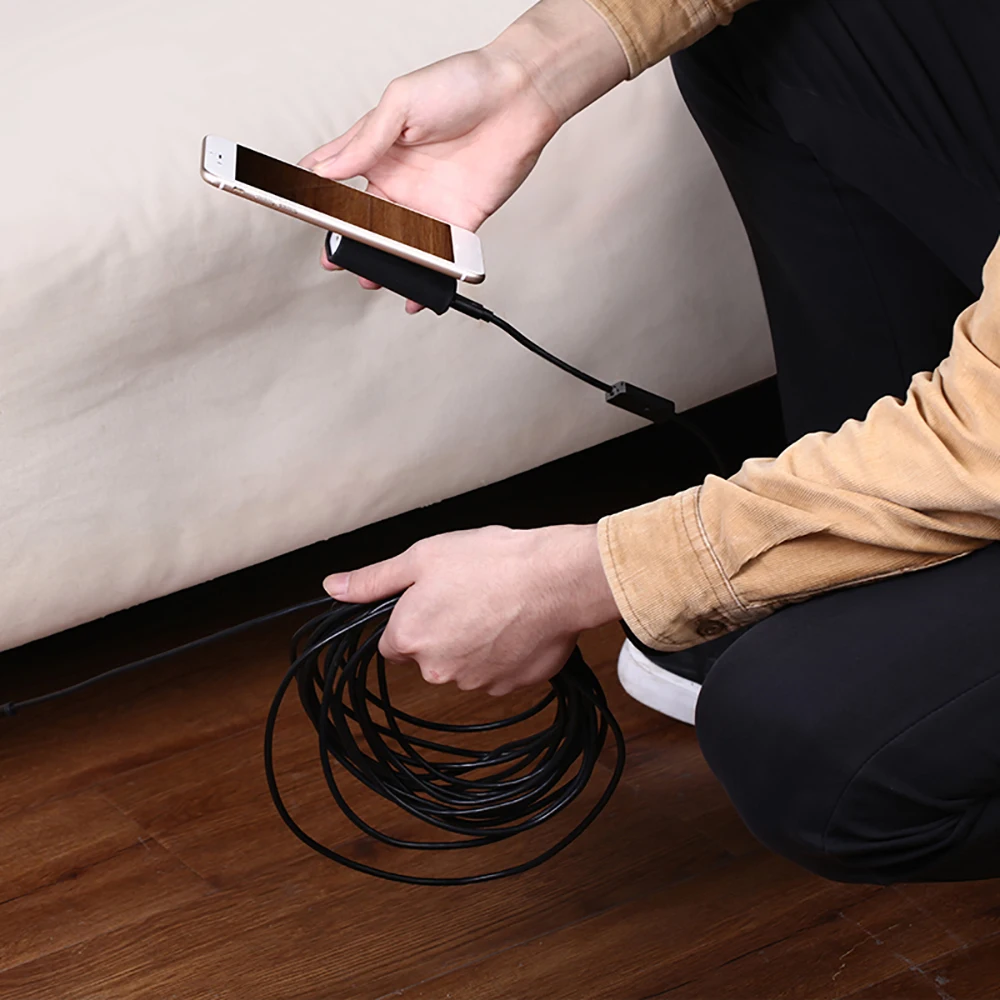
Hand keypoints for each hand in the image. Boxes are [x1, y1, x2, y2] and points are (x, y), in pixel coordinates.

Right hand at [299, 0, 626, 311]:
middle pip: (366, 223)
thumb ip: (365, 141)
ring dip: (383, 265)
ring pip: (398, 246)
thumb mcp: (401, 103)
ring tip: (370, 279)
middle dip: (349, 245)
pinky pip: (440, 257)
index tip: (303, 216)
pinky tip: (414, 292)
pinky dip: (426, 278)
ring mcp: (429, 204)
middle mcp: (401, 181)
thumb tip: (326, 170)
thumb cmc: (463, 83)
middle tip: (336, 259)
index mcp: (380, 151)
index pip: (339, 181)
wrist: (519, 96)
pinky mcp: (460, 221)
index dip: (319, 199)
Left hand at [323, 524, 620, 695]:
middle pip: (430, 656)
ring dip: (476, 643)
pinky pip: (500, 671)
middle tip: (470, 594)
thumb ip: (374, 579)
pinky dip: (506, 653)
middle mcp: (438, 669)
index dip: (414, 617)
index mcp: (410, 637)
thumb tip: (333, 587)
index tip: (436, 596)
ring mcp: (477, 682)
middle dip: (445, 631)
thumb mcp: (422, 557)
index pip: (394, 643)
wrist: (556, 579)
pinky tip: (519, 623)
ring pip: (466, 665)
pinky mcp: (512, 686)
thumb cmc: (491, 561)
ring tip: (499, 605)